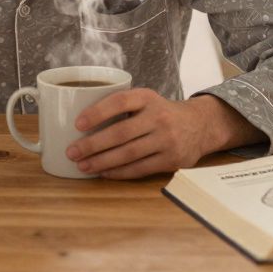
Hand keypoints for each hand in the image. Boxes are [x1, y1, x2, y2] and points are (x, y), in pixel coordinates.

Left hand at [65, 89, 265, 179]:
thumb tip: (81, 124)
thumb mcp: (146, 100)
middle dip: (93, 145)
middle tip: (72, 152)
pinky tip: (104, 173)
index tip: (77, 124)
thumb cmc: (160, 113)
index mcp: (147, 97)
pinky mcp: (172, 160)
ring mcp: (167, 140)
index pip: (119, 102)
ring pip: (129, 154)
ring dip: (102, 162)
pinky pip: (140, 168)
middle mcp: (159, 117)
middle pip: (121, 133)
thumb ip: (122, 106)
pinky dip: (119, 172)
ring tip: (83, 166)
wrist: (200, 125)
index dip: (97, 112)